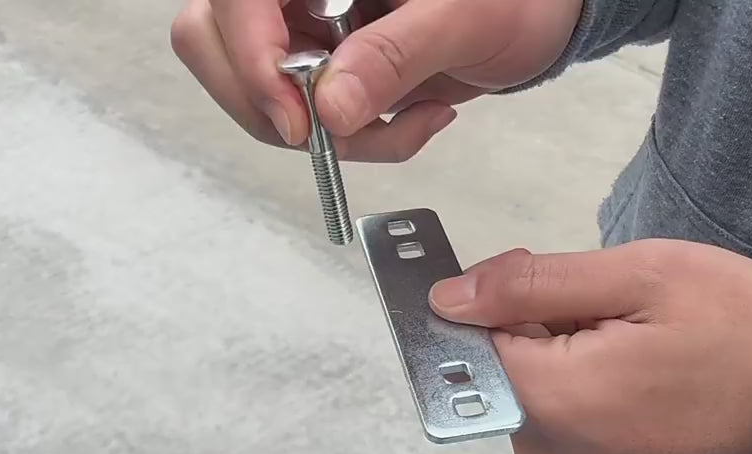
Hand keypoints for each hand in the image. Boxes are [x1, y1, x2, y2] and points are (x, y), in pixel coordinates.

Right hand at [170, 0, 582, 160]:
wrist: (540, 15)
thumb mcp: (464, 18)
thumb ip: (395, 55)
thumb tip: (329, 108)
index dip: (248, 55)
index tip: (298, 118)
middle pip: (211, 38)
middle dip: (273, 102)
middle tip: (338, 131)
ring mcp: (297, 21)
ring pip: (251, 89)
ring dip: (322, 132)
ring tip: (405, 122)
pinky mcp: (315, 62)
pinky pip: (298, 116)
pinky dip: (349, 139)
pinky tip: (411, 118)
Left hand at [430, 241, 751, 453]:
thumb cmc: (741, 331)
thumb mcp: (642, 277)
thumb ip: (532, 284)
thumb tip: (446, 296)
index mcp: (546, 402)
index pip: (469, 336)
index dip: (503, 295)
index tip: (556, 278)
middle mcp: (541, 452)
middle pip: (500, 361)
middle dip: (543, 320)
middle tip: (623, 307)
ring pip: (530, 384)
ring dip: (566, 348)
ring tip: (642, 337)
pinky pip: (560, 412)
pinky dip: (584, 377)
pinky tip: (642, 365)